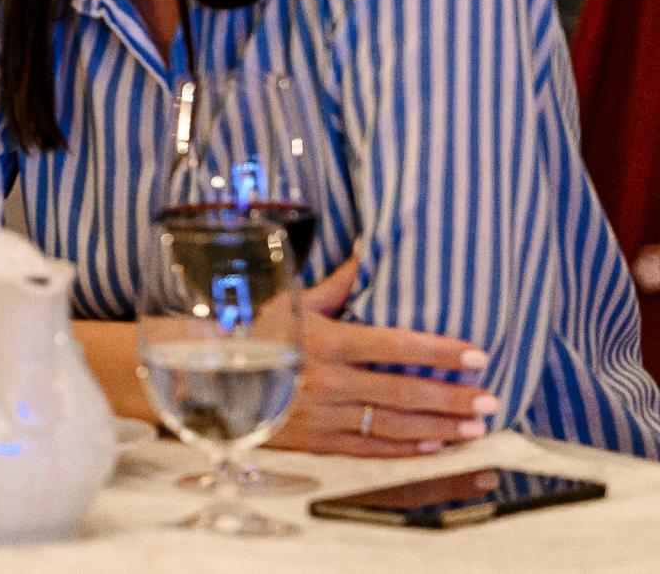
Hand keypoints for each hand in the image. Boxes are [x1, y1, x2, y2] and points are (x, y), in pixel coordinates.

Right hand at [268, 257, 497, 456]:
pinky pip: (370, 449)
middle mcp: (327, 380)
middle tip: (489, 398)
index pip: (394, 346)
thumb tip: (369, 249)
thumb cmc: (256, 334)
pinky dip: (406, 449)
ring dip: (440, 427)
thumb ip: (338, 284)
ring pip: (393, 424)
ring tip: (475, 426)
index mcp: (325, 341)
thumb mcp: (294, 303)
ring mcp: (322, 415)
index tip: (475, 355)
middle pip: (403, 391)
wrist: (209, 378)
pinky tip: (435, 446)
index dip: (438, 351)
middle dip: (452, 396)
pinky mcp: (317, 442)